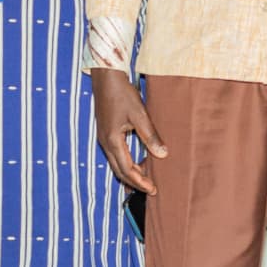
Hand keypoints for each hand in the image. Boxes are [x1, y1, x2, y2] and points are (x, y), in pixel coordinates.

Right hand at [93, 68, 162, 194]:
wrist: (106, 76)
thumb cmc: (121, 93)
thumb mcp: (139, 115)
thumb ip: (150, 136)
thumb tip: (162, 155)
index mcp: (112, 140)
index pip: (126, 169)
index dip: (140, 181)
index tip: (153, 189)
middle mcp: (105, 142)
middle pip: (119, 170)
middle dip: (134, 182)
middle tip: (151, 189)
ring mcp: (104, 137)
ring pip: (117, 162)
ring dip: (131, 172)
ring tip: (147, 178)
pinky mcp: (106, 131)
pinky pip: (116, 153)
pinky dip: (127, 161)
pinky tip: (139, 160)